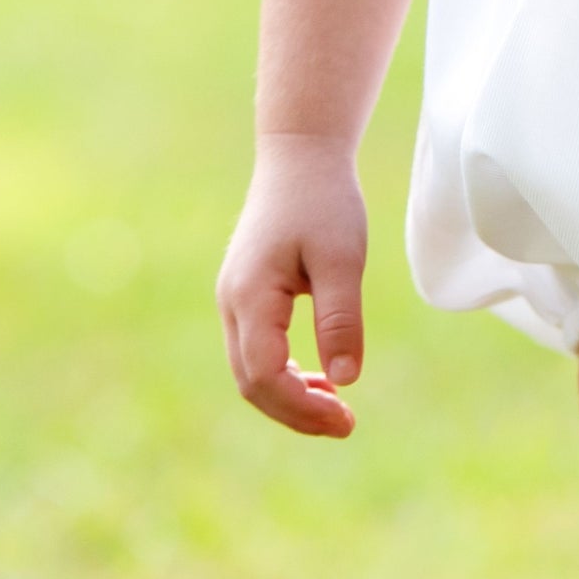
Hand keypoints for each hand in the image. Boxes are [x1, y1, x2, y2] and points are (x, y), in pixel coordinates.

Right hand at [217, 134, 368, 436]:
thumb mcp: (342, 258)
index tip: (346, 419)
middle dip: (296, 412)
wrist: (300, 154)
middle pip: (252, 382)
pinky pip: (256, 351)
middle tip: (346, 424)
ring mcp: (234, 300)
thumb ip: (340, 318)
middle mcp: (232, 304)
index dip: (302, 408)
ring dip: (289, 396)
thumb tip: (346, 379)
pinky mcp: (246, 295)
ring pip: (251, 370)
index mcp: (250, 296)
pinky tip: (320, 377)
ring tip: (337, 407)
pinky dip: (284, 373)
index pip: (264, 376)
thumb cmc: (324, 200)